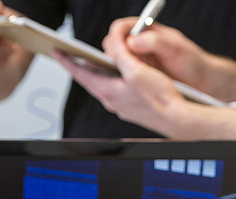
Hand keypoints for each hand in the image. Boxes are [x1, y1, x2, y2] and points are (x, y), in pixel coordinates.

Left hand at [53, 43, 186, 133]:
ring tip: (97, 60)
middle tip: (73, 55)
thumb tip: (112, 44)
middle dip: (83, 65)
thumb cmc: (161, 98)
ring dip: (100, 71)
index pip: (80, 73)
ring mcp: (122, 106)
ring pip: (105, 84)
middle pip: (91, 79)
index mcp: (108, 91)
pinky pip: (118, 90)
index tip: (57, 52)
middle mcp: (112, 101)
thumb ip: (121, 54)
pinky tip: (123, 73)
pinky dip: (115, 79)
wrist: (178, 118)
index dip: (67, 61)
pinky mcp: (133, 108)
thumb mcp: (137, 70)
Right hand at [102, 17, 210, 89]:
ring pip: (115, 66)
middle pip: (112, 48)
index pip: (119, 29)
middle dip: (114, 58)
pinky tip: (132, 91)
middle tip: (124, 70)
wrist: (201, 82)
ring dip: (117, 74)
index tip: (118, 51)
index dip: (116, 39)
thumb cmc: (191, 61)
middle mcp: (136, 45)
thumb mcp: (175, 48)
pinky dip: (123, 85)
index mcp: (143, 30)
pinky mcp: (136, 79)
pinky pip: (121, 80)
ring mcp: (135, 63)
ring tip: (129, 82)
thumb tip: (133, 42)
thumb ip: (155, 42)